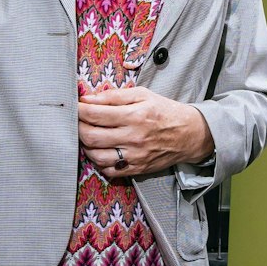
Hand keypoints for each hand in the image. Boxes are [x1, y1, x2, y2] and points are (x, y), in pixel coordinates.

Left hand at [78, 86, 212, 178]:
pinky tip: (102, 150)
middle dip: (78, 128)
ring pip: (96, 156)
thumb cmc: (165, 111)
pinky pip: (108, 170)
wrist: (190, 134)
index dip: (79, 110)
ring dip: (86, 146)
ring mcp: (134, 156)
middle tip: (79, 121)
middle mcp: (133, 138)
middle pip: (90, 137)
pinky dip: (99, 161)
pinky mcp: (136, 169)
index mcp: (135, 116)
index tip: (76, 106)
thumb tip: (88, 99)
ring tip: (90, 136)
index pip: (95, 114)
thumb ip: (114, 96)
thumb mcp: (143, 95)